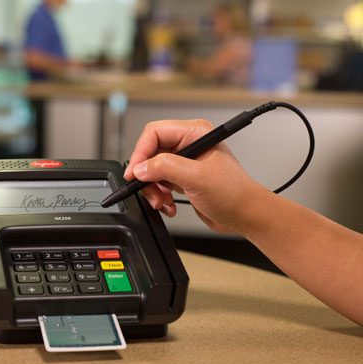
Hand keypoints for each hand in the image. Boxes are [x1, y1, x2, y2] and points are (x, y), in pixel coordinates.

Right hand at [124, 119, 267, 234]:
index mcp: (194, 133)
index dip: (141, 153)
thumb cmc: (234, 194)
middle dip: (147, 176)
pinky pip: (158, 183)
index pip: (154, 133)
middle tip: (149, 191)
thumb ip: (166, 168)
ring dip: (153, 190)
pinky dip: (159, 196)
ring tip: (163, 202)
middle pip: (150, 153)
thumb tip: (141, 168)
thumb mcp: (197, 178)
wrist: (244, 215)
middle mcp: (188, 144)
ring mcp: (184, 162)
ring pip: (151, 171)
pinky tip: (169, 204)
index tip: (135, 173)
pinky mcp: (181, 177)